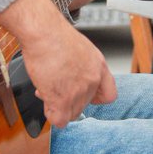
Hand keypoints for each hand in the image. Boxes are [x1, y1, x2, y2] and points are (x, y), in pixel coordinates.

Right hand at [0, 0, 116, 127]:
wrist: (44, 33)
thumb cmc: (56, 35)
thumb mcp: (80, 49)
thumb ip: (81, 66)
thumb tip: (72, 75)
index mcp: (99, 67)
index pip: (108, 95)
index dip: (94, 98)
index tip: (84, 95)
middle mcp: (92, 80)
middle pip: (85, 105)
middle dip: (68, 99)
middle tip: (56, 88)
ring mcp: (79, 92)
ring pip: (72, 114)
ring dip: (58, 106)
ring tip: (46, 90)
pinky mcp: (63, 100)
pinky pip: (59, 120)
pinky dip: (51, 115)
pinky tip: (46, 101)